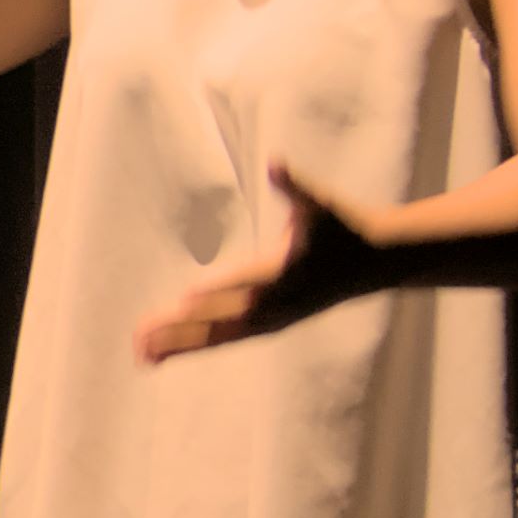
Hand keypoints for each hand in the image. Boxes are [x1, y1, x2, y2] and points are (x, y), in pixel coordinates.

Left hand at [135, 163, 392, 360]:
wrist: (378, 261)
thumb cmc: (344, 225)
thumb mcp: (321, 203)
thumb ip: (295, 186)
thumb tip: (277, 162)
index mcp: (285, 271)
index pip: (247, 283)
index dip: (218, 290)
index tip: (185, 298)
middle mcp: (277, 302)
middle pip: (224, 318)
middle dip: (183, 327)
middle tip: (141, 336)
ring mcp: (275, 318)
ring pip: (221, 335)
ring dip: (180, 345)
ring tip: (140, 355)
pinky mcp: (272, 324)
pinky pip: (228, 339)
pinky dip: (195, 346)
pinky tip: (163, 355)